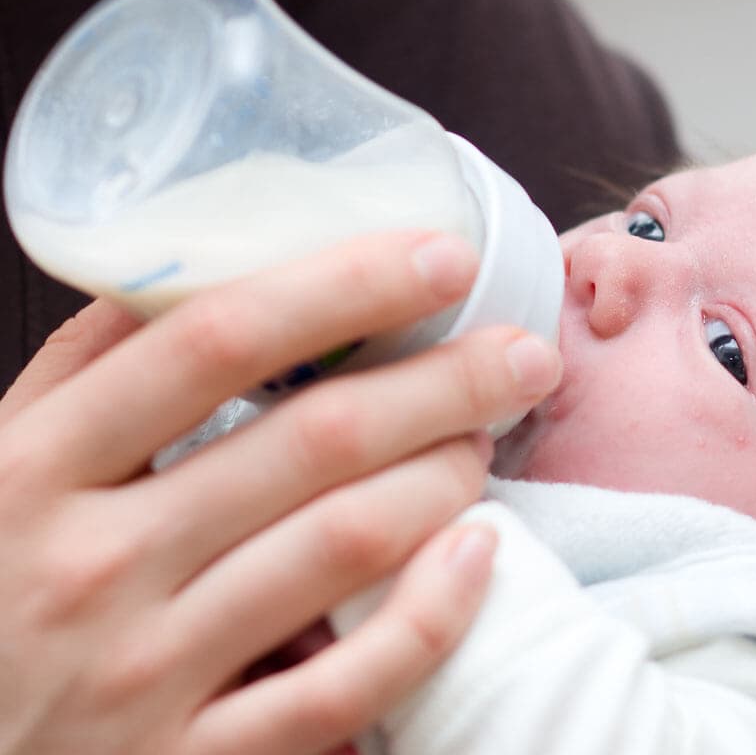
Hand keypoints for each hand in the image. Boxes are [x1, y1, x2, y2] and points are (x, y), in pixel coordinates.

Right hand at [0, 230, 561, 754]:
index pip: (218, 341)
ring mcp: (145, 673)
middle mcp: (93, 565)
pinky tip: (478, 556)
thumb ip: (89, 369)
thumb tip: (193, 264)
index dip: (347, 286)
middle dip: (446, 382)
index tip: (444, 258)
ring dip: (445, 478)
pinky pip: (348, 683)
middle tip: (520, 357)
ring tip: (483, 443)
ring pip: (346, 546)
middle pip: (314, 440)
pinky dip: (431, 613)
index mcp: (38, 467)